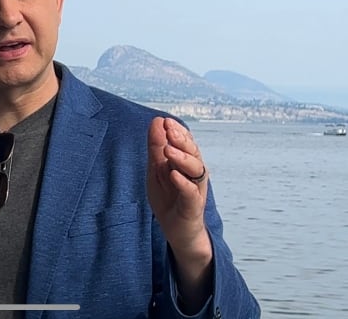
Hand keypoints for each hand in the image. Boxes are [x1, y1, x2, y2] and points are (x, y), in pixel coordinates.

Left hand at [147, 117, 212, 309]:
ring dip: (182, 159)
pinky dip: (183, 183)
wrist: (176, 231)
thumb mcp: (156, 170)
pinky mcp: (193, 206)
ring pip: (195, 170)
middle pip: (193, 153)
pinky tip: (174, 175)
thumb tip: (157, 121)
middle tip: (169, 129)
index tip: (164, 121)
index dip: (177, 132)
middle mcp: (194, 174)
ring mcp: (195, 190)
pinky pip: (190, 193)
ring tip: (169, 151)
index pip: (185, 143)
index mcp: (185, 164)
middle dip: (181, 140)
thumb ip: (156, 148)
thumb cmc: (168, 198)